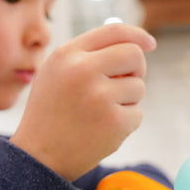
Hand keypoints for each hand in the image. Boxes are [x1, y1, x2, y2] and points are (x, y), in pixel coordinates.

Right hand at [11, 24, 155, 180]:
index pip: (113, 31)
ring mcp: (100, 97)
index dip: (137, 35)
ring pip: (138, 87)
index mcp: (67, 55)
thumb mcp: (56, 73)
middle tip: (125, 83)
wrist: (39, 157)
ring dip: (127, 100)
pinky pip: (137, 114)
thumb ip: (88, 55)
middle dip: (136, 69)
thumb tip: (134, 44)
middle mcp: (83, 71)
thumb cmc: (50, 113)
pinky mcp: (114, 122)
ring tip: (100, 113)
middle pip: (134, 55)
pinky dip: (125, 122)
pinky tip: (102, 131)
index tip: (150, 43)